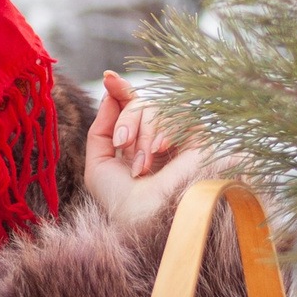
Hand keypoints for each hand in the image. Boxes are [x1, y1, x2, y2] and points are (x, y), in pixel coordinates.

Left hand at [83, 71, 224, 231]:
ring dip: (144, 132)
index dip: (121, 89)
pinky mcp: (199, 140)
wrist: (148, 219)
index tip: (109, 77)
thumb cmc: (121, 200)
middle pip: (141, 104)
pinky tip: (159, 150)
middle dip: (128, 120)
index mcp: (135, 144)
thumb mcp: (98, 164)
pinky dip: (166, 129)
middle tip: (123, 143)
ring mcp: (177, 139)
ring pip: (159, 108)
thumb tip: (110, 93)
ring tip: (141, 164)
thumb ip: (101, 128)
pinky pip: (181, 115)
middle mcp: (157, 139)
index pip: (131, 106)